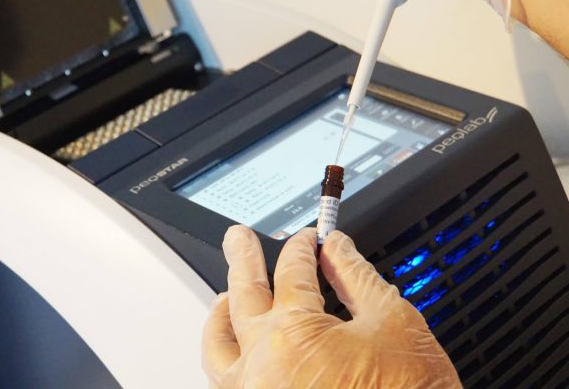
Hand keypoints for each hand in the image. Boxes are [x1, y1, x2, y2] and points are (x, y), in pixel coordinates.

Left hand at [202, 226, 460, 388]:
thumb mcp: (393, 324)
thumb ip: (356, 277)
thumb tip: (336, 247)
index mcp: (294, 336)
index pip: (291, 272)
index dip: (302, 247)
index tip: (309, 238)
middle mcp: (262, 366)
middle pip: (243, 295)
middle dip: (242, 259)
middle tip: (238, 239)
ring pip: (219, 344)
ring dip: (222, 312)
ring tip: (226, 295)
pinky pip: (225, 381)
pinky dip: (228, 357)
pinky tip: (238, 349)